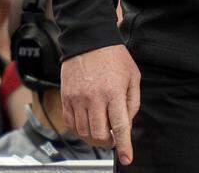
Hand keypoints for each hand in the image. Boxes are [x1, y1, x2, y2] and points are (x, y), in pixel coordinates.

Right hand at [61, 44, 139, 164]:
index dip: (124, 146)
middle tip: (112, 138)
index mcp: (114, 92)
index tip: (127, 158)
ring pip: (83, 132)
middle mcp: (94, 97)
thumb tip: (127, 123)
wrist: (89, 40)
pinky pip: (70, 123)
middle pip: (99, 134)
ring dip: (93, 138)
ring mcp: (78, 98)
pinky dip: (78, 130)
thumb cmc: (114, 57)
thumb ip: (132, 102)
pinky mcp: (66, 97)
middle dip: (108, 142)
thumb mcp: (133, 77)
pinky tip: (86, 124)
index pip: (120, 126)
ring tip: (100, 131)